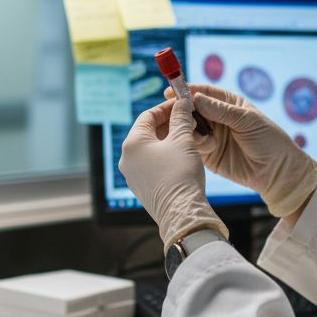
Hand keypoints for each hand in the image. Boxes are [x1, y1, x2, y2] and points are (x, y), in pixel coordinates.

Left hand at [119, 96, 227, 248]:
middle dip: (169, 124)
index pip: (148, 115)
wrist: (181, 213)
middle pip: (148, 132)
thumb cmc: (180, 173)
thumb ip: (181, 117)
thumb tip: (183, 103)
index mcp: (132, 143)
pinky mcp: (142, 188)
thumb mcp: (183, 139)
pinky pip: (152, 165)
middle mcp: (127, 159)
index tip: (183, 104)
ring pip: (151, 149)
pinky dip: (166, 156)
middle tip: (189, 120)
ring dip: (169, 140)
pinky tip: (183, 156)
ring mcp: (132, 175)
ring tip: (189, 137)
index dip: (167, 107)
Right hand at [169, 83, 316, 217]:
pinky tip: (200, 146)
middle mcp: (217, 117)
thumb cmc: (269, 141)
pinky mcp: (208, 154)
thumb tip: (196, 98)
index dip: (187, 91)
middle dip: (180, 110)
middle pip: (191, 109)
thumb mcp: (247, 121)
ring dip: (186, 128)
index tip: (170, 93)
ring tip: (189, 131)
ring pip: (188, 127)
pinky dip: (191, 144)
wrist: (277, 173)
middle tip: (170, 113)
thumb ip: (221, 110)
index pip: (204, 92)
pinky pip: (192, 145)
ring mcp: (211, 135)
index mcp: (228, 103)